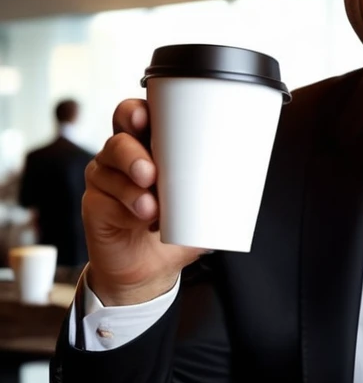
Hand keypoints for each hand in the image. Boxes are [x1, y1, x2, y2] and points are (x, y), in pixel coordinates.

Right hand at [83, 99, 201, 304]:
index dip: (137, 112)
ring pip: (109, 167)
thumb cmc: (175, 229)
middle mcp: (122, 156)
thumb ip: (218, 193)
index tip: (145, 117)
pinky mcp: (94, 204)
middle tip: (151, 172)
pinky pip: (103, 198)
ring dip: (131, 185)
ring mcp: (105, 178)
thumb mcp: (202, 209)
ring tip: (151, 206)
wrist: (150, 270)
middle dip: (132, 150)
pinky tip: (138, 217)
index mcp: (148, 146)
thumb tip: (248, 186)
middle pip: (119, 135)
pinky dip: (123, 207)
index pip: (136, 116)